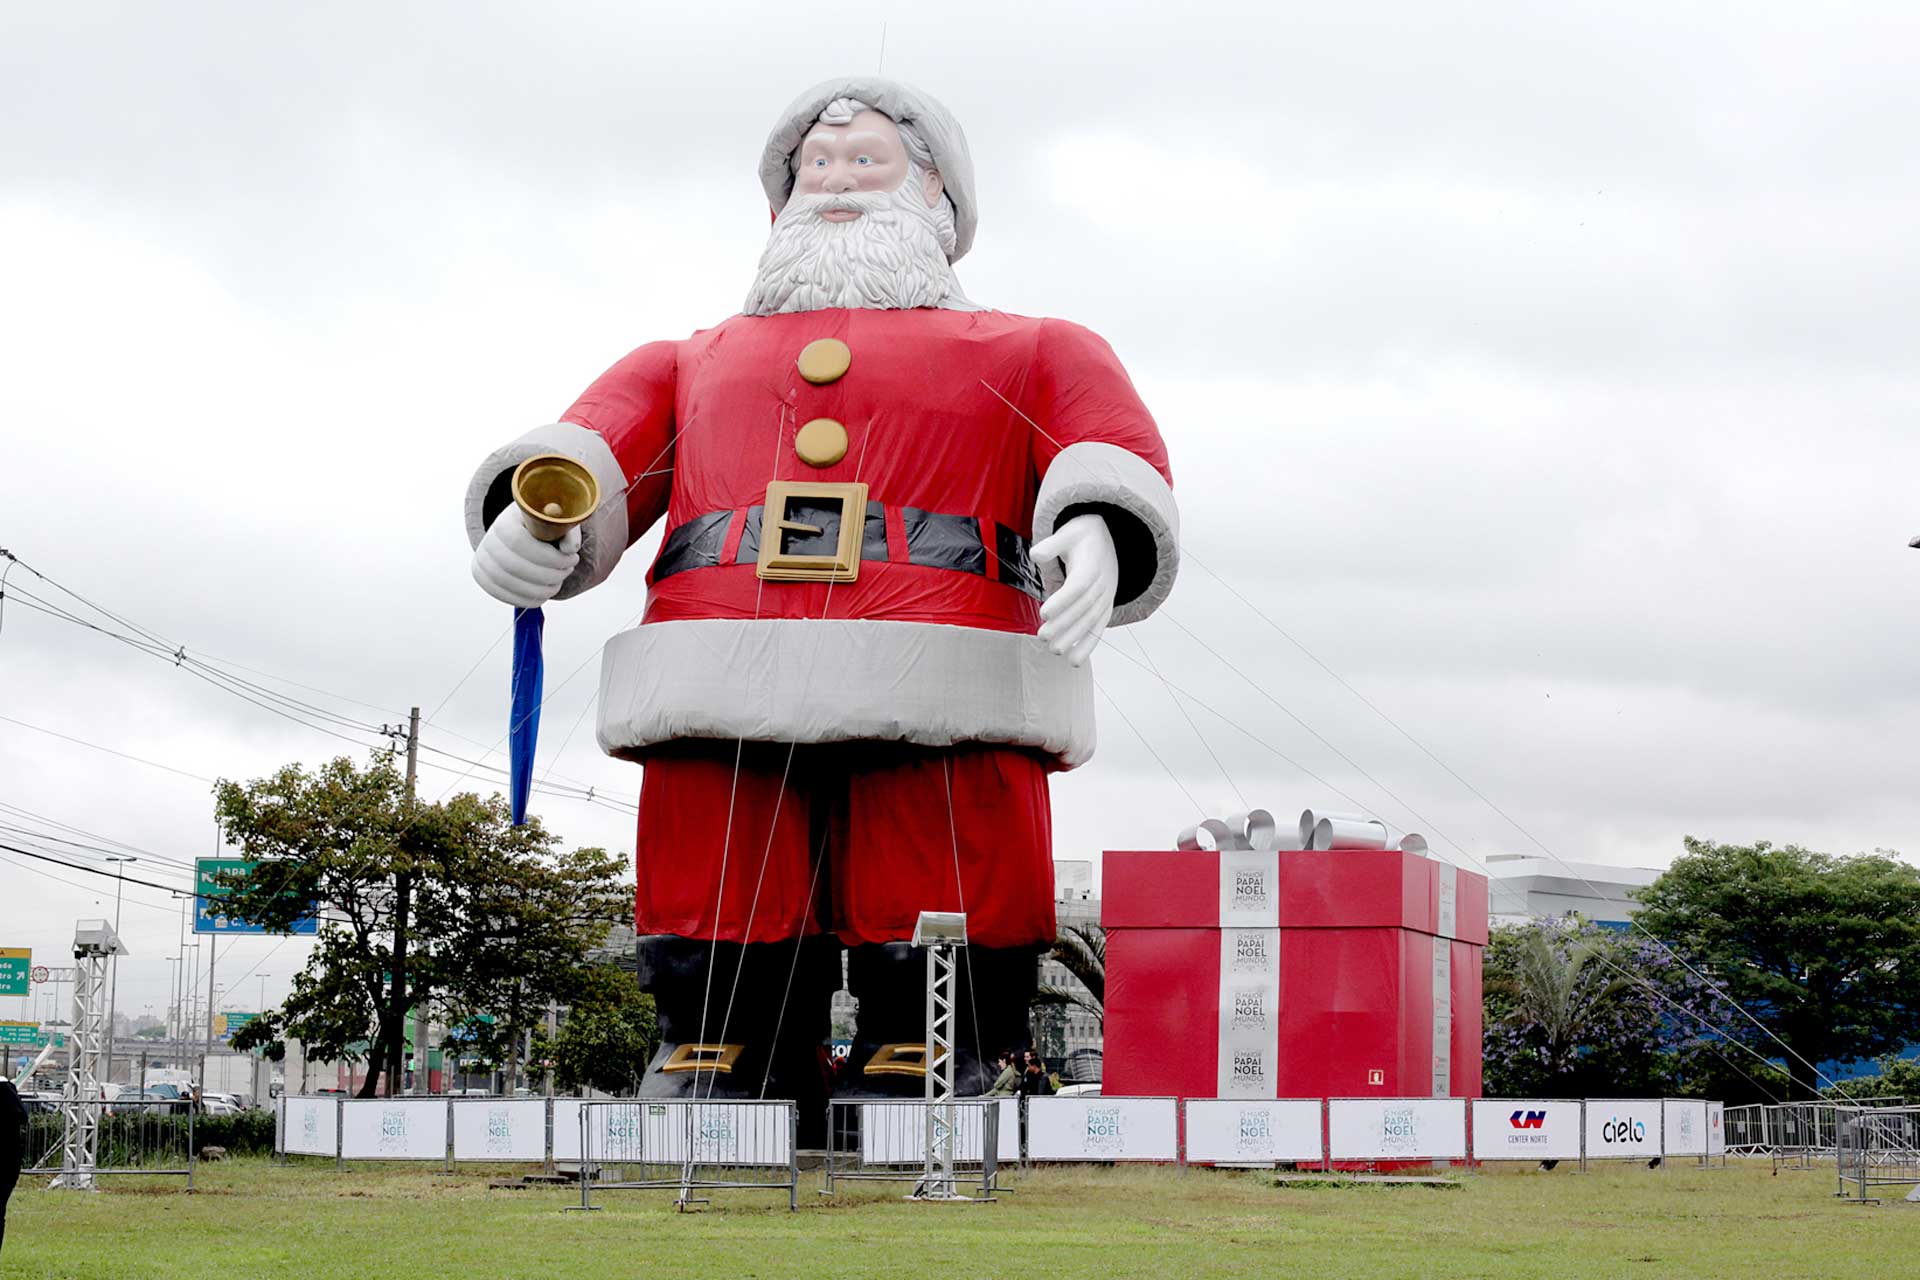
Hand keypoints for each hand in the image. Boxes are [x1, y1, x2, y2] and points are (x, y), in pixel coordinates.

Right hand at [471, 507, 581, 607]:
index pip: (520, 543)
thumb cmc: (542, 527)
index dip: (550, 557)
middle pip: (515, 567)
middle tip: (567, 571)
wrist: (518, 530)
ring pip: (510, 585)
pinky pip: (506, 596)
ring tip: (558, 581)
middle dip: (549, 574)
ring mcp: (483, 562)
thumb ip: (567, 531)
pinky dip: (530, 599)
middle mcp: (488, 542)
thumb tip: (570, 548)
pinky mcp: (483, 578)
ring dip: (542, 589)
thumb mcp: (556, 522)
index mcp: (504, 522)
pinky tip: (545, 592)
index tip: (573, 559)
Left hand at [1032, 512, 1118, 666]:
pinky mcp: (1106, 607)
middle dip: (1063, 624)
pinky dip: (1088, 645)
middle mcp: (1103, 583)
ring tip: (1055, 650)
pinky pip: (1099, 628)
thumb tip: (1036, 554)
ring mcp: (1106, 597)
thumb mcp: (1068, 532)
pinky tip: (1074, 661)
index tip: (1044, 613)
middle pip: (1083, 607)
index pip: (1077, 586)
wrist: (1109, 538)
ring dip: (1074, 638)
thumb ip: (1051, 544)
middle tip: (1043, 636)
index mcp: (1092, 564)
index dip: (1062, 600)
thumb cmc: (1082, 536)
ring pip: (1091, 621)